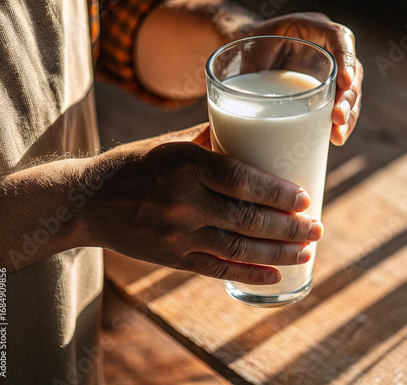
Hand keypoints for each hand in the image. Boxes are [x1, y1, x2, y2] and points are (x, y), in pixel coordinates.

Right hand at [83, 126, 322, 284]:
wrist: (89, 200)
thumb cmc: (134, 164)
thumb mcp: (169, 142)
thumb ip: (210, 140)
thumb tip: (249, 132)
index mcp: (186, 164)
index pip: (242, 180)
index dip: (278, 192)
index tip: (304, 198)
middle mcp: (183, 201)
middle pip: (247, 218)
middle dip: (289, 227)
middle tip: (317, 228)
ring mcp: (177, 234)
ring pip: (238, 248)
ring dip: (278, 252)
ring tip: (307, 252)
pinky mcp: (172, 258)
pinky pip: (216, 269)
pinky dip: (249, 274)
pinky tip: (276, 274)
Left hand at [244, 13, 362, 145]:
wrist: (243, 56)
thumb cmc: (242, 47)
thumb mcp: (243, 45)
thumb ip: (245, 56)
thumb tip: (242, 81)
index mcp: (309, 27)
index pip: (337, 35)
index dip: (345, 58)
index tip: (343, 81)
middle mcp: (325, 47)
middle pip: (350, 69)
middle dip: (348, 96)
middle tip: (337, 119)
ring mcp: (328, 70)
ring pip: (349, 91)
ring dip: (348, 114)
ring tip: (338, 135)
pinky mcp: (325, 91)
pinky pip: (338, 105)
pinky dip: (339, 122)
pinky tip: (335, 138)